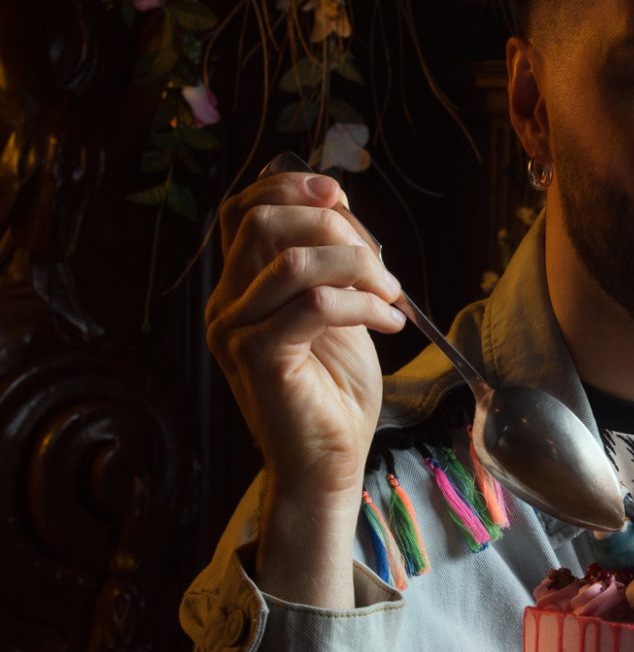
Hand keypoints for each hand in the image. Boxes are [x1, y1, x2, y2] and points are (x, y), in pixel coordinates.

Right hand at [206, 167, 405, 505]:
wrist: (328, 465)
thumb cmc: (334, 391)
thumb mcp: (334, 312)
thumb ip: (324, 264)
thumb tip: (338, 207)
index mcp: (239, 288)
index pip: (241, 211)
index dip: (286, 186)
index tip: (337, 193)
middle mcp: (225, 305)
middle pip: (261, 222)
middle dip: (330, 224)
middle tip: (377, 261)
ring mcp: (236, 331)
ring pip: (292, 261)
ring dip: (358, 266)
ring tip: (391, 294)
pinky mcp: (260, 358)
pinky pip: (316, 305)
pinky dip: (364, 305)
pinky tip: (390, 322)